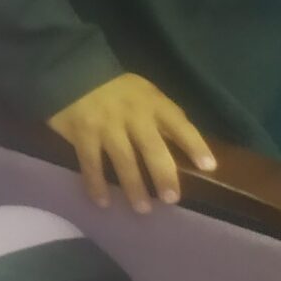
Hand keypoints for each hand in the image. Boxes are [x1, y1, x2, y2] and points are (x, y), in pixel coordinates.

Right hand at [46, 72, 215, 212]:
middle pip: (152, 149)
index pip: (179, 124)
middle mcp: (133, 116)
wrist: (72, 72)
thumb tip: (178, 147)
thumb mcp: (144, 92)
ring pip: (123, 160)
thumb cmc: (114, 87)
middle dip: (163, 175)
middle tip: (171, 199)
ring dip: (134, 187)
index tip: (208, 167)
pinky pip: (91, 164)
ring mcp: (106, 127)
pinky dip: (97, 184)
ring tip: (143, 209)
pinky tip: (103, 202)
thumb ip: (159, 116)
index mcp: (152, 103)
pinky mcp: (82, 135)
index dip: (195, 145)